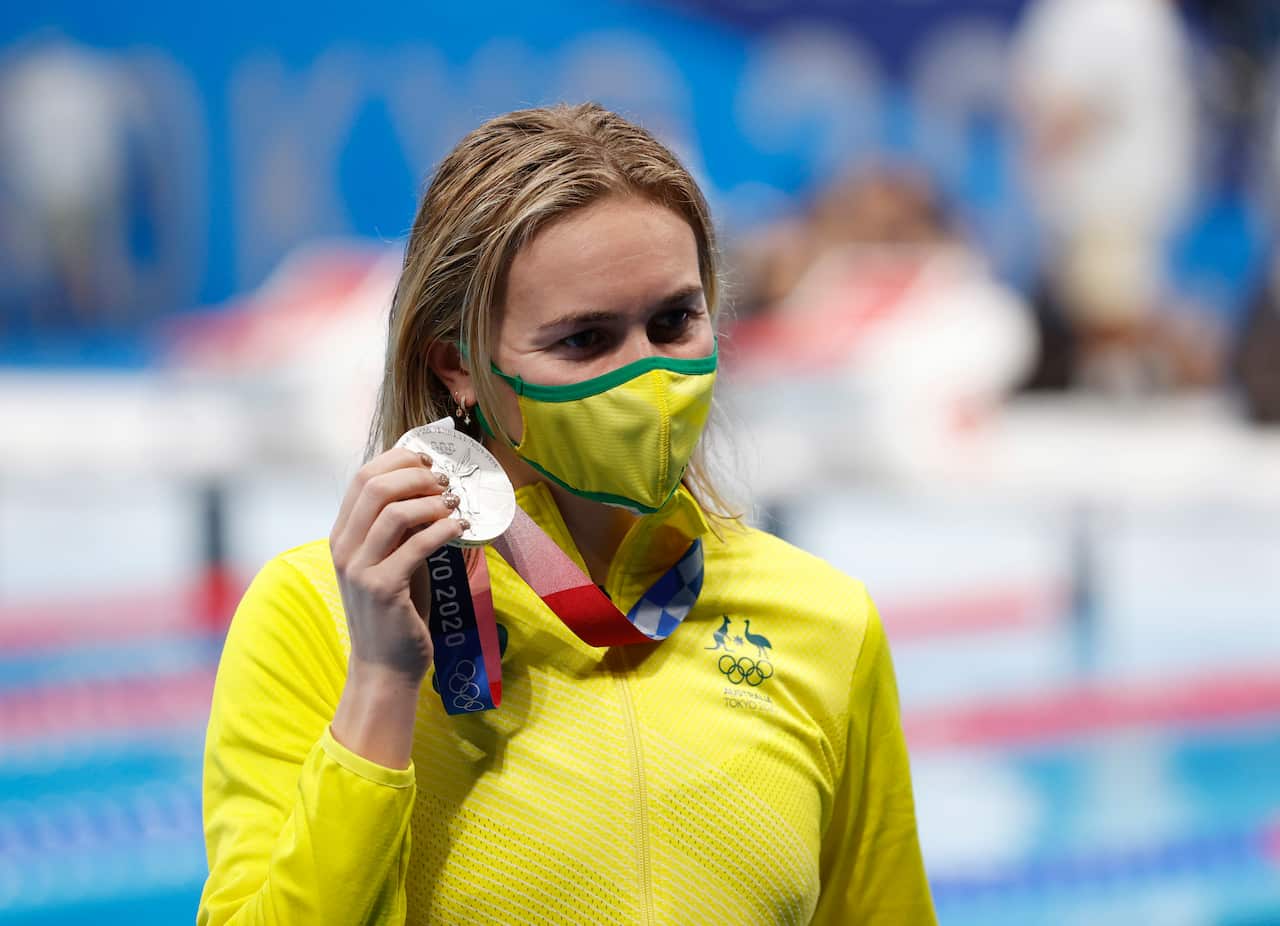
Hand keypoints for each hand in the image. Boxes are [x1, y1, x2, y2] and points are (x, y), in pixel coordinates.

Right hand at [329, 448, 465, 686]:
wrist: (385, 667)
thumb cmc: (395, 611)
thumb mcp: (392, 560)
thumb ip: (401, 528)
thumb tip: (431, 487)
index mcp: (342, 536)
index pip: (362, 478)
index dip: (397, 460)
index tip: (428, 459)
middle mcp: (343, 548)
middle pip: (375, 486)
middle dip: (416, 475)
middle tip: (446, 481)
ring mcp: (358, 569)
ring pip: (394, 512)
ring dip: (433, 502)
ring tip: (455, 505)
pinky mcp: (382, 589)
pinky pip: (416, 545)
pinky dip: (444, 530)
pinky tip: (461, 529)